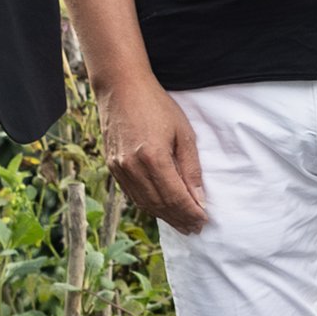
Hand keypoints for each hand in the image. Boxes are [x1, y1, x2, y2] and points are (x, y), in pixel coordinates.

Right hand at [96, 75, 206, 234]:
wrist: (121, 87)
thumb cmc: (157, 105)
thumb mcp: (183, 132)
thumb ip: (191, 168)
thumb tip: (199, 198)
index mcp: (153, 158)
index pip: (175, 197)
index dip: (190, 212)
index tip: (204, 221)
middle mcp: (133, 168)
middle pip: (159, 204)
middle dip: (179, 219)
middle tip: (195, 228)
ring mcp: (119, 169)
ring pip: (144, 203)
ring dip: (164, 216)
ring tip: (181, 224)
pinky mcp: (112, 166)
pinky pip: (132, 194)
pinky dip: (148, 205)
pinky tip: (161, 209)